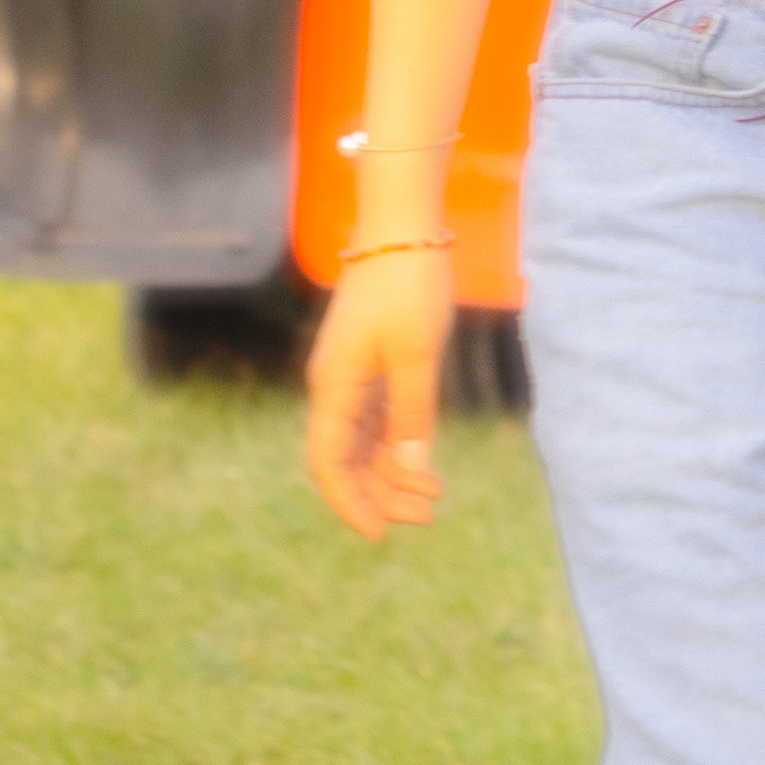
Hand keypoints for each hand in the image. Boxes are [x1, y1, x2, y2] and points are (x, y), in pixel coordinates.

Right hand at [301, 248, 452, 541]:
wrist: (401, 229)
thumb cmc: (407, 286)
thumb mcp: (418, 356)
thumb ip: (413, 416)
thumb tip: (410, 471)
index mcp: (334, 387)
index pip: (328, 464)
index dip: (350, 504)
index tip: (381, 536)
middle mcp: (332, 386)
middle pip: (345, 460)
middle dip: (381, 494)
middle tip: (428, 514)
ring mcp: (347, 375)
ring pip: (361, 443)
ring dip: (392, 472)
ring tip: (436, 493)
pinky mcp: (365, 363)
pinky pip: (372, 420)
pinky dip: (394, 444)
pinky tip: (423, 460)